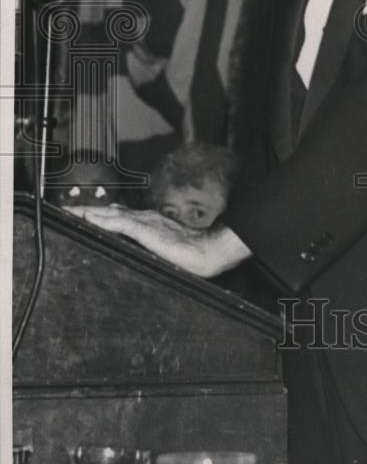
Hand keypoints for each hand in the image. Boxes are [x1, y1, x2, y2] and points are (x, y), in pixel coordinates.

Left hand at [64, 204, 251, 277]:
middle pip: (108, 212)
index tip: (83, 213)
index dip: (99, 214)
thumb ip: (149, 247)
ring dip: (88, 212)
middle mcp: (144, 218)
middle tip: (65, 209)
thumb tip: (136, 251)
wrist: (205, 251)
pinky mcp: (145, 229)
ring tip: (68, 211)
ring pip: (109, 214)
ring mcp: (144, 222)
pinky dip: (102, 219)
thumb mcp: (163, 250)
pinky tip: (88, 217)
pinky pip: (118, 223)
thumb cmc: (190, 254)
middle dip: (86, 210)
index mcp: (148, 223)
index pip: (118, 216)